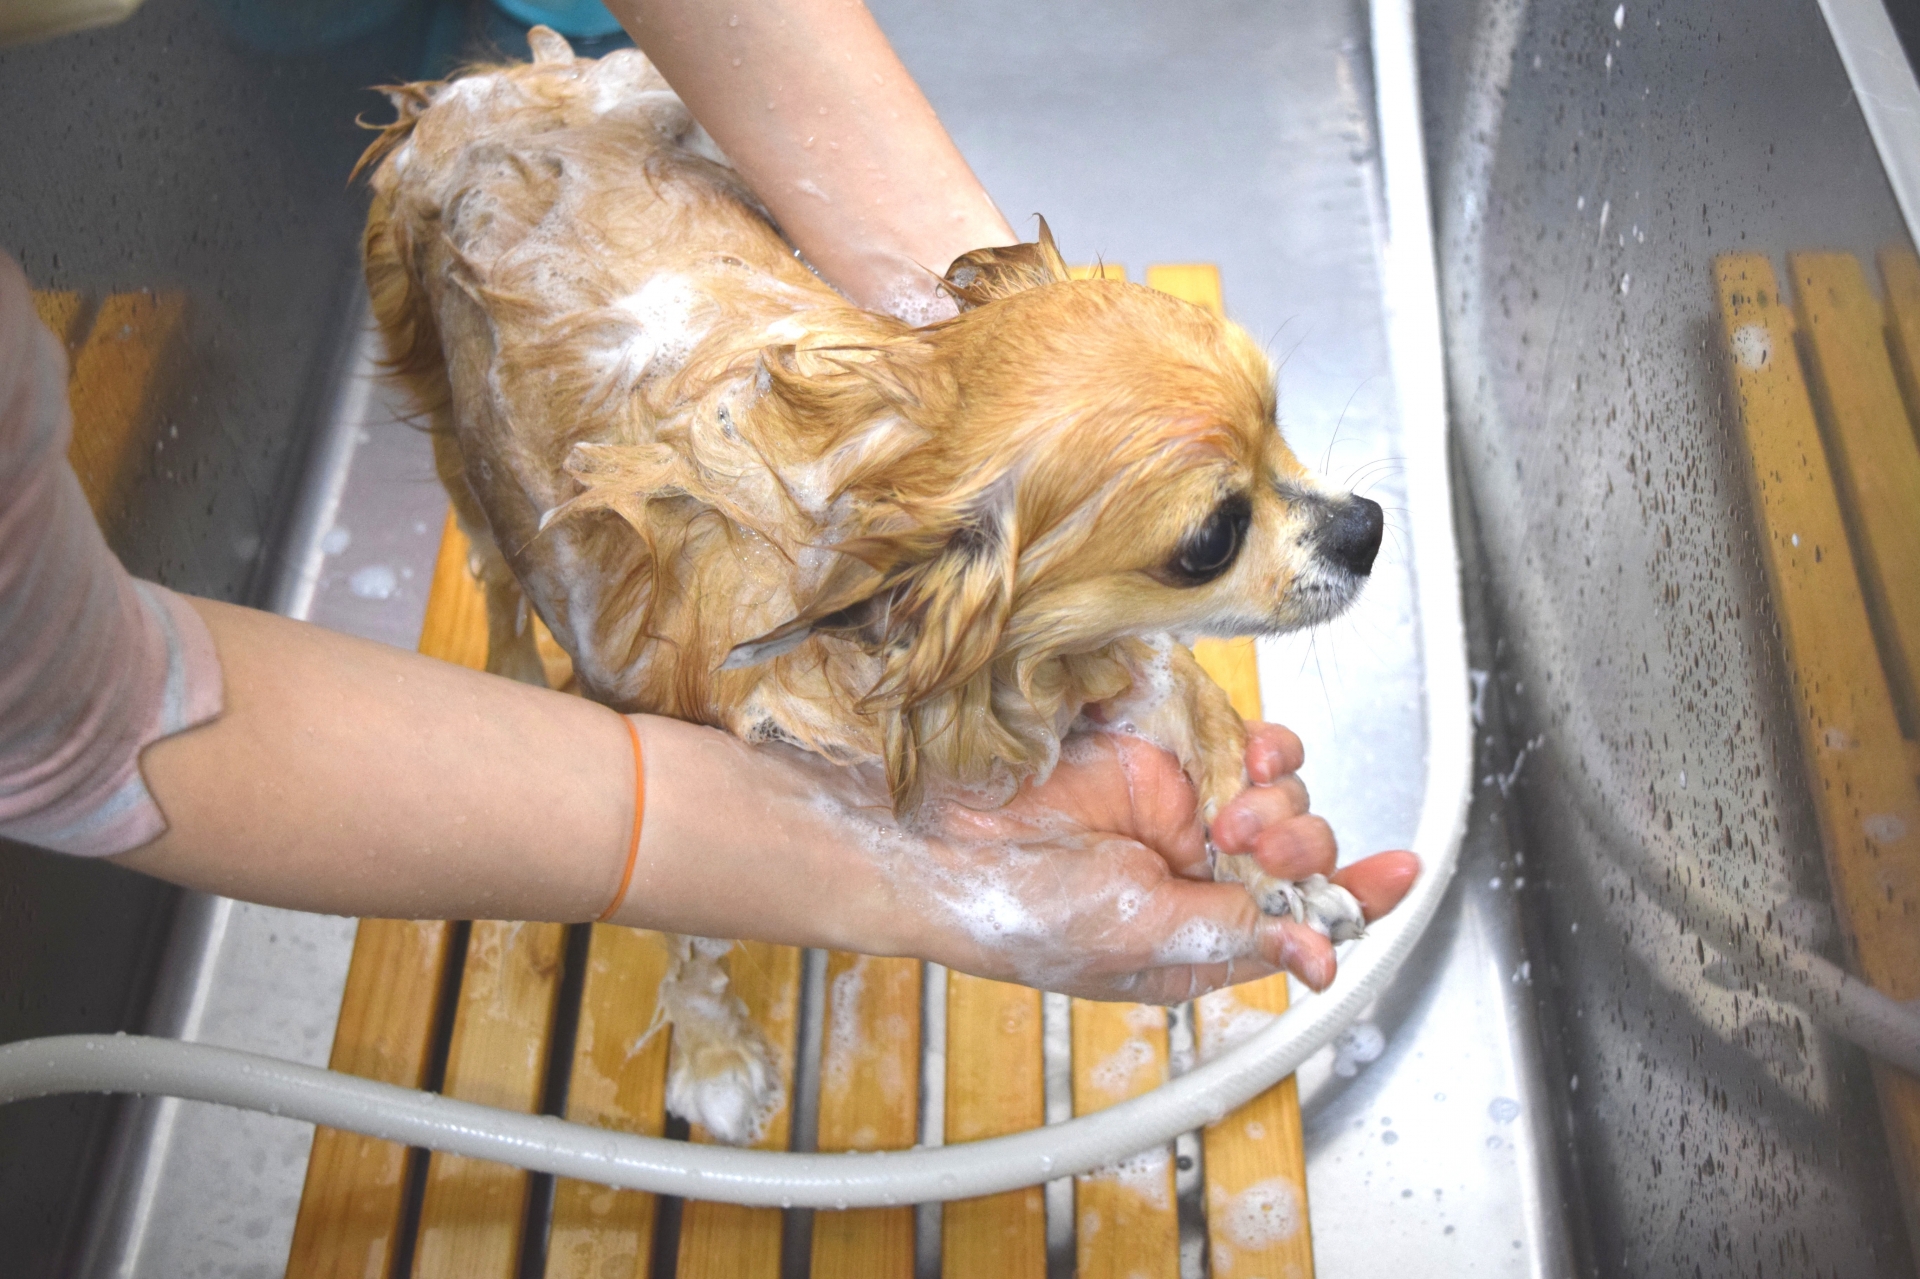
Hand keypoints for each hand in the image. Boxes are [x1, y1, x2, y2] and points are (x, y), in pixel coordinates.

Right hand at [851, 723, 1418, 1001]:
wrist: (945, 840)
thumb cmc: (1023, 911)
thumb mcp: (1139, 935)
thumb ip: (1232, 932)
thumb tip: (1319, 954)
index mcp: (1201, 938)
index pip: (1301, 922)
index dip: (1356, 897)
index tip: (1402, 871)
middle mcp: (1200, 875)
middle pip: (1301, 854)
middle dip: (1301, 847)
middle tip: (1258, 844)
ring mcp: (1181, 811)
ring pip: (1281, 794)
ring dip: (1284, 800)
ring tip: (1241, 810)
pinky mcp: (1162, 754)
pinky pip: (1239, 743)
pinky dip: (1263, 748)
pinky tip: (1252, 757)